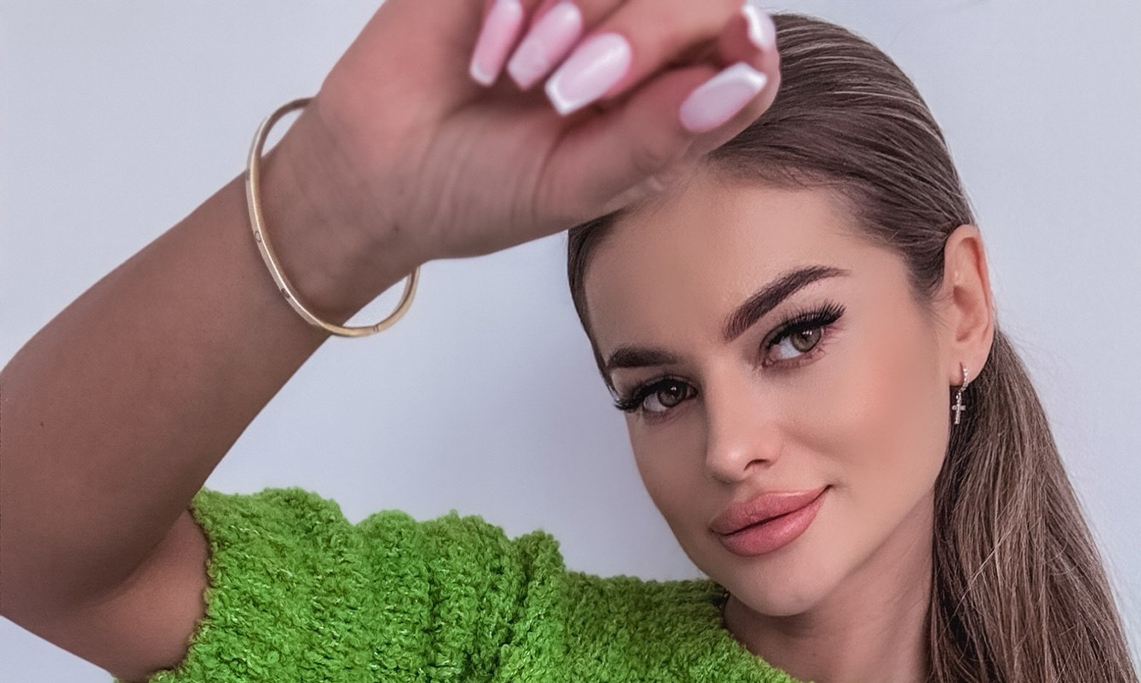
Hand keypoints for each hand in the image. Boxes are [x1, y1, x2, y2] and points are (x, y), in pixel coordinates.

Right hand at [268, 0, 779, 305]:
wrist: (379, 176)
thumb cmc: (481, 191)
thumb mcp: (579, 184)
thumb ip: (660, 135)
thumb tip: (746, 78)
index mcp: (659, 98)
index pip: (739, 45)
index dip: (742, 41)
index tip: (734, 48)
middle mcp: (627, 36)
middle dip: (639, 37)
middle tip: (566, 93)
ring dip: (579, 14)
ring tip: (525, 79)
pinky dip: (523, 0)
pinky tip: (491, 50)